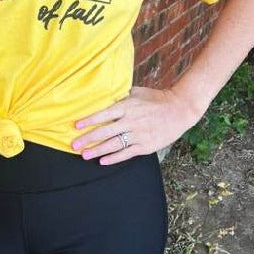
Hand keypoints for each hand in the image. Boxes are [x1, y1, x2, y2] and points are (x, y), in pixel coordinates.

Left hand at [71, 86, 200, 164]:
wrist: (179, 110)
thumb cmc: (157, 98)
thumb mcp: (137, 92)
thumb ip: (122, 95)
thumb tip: (105, 94)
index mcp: (127, 106)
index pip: (104, 114)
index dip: (89, 120)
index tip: (76, 125)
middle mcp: (130, 121)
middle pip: (105, 132)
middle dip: (88, 139)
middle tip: (74, 145)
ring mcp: (138, 135)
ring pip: (113, 145)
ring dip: (97, 150)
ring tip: (84, 155)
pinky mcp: (145, 146)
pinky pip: (126, 153)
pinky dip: (114, 158)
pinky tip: (102, 161)